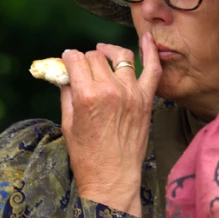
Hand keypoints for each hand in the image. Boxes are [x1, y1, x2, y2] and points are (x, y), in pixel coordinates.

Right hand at [59, 32, 160, 216]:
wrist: (113, 179)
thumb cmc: (87, 155)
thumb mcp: (68, 122)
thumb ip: (67, 93)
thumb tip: (65, 73)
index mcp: (87, 95)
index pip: (76, 59)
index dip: (69, 58)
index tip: (67, 61)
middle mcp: (111, 90)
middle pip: (96, 57)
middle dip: (86, 59)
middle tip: (83, 68)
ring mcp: (132, 93)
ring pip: (121, 56)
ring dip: (109, 53)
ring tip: (104, 54)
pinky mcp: (146, 100)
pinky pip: (153, 69)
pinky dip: (151, 51)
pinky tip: (147, 38)